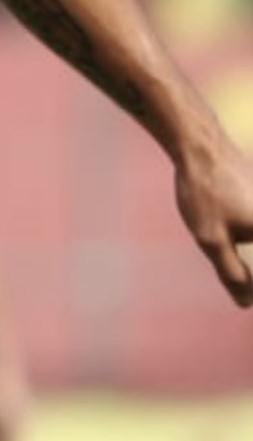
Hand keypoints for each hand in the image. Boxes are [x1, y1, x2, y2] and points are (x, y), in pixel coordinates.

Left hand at [172, 133, 252, 306]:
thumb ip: (231, 273)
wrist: (201, 144)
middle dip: (249, 274)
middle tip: (241, 285)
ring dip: (249, 262)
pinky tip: (241, 242)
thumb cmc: (205, 191)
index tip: (244, 290)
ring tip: (240, 270)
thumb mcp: (211, 239)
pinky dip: (250, 241)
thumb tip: (245, 303)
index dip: (251, 284)